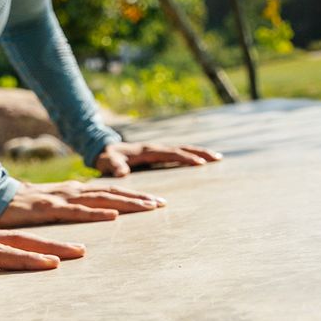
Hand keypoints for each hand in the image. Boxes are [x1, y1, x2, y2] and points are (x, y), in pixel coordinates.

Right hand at [0, 180, 165, 226]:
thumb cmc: (23, 205)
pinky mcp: (50, 208)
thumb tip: (91, 216)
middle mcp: (73, 192)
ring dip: (126, 203)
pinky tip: (113, 216)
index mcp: (74, 192)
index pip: (110, 192)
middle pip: (111, 193)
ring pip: (100, 200)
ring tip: (149, 207)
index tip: (157, 201)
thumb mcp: (52, 206)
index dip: (134, 195)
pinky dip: (96, 213)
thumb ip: (71, 210)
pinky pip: (77, 212)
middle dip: (138, 198)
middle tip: (163, 203)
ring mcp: (62, 198)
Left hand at [0, 214, 84, 288]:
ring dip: (43, 246)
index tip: (51, 263)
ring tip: (74, 250)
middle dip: (48, 246)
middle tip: (81, 252)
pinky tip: (43, 256)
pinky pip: (4, 248)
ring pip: (14, 242)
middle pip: (14, 241)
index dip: (23, 259)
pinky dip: (28, 250)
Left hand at [94, 141, 221, 176]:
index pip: (170, 154)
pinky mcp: (156, 154)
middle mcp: (154, 148)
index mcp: (146, 150)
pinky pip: (176, 154)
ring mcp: (156, 150)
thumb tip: (122, 173)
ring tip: (217, 157)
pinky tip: (200, 161)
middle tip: (218, 157)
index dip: (185, 158)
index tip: (201, 163)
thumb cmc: (105, 157)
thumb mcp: (107, 162)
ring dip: (198, 152)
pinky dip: (190, 155)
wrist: (102, 149)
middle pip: (181, 148)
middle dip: (199, 152)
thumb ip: (114, 166)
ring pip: (181, 149)